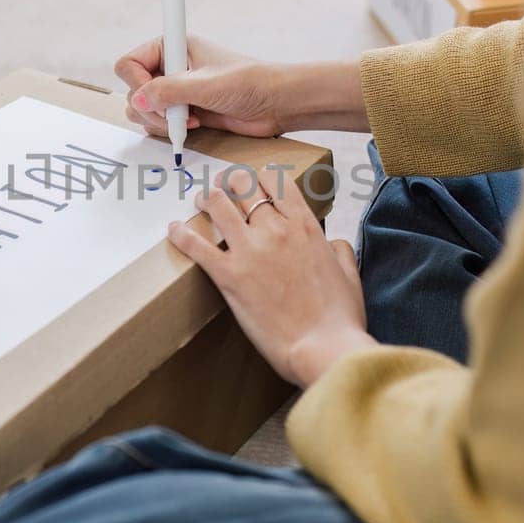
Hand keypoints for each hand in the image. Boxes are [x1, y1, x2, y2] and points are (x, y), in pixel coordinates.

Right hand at [115, 36, 284, 138]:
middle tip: (176, 115)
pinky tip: (192, 126)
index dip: (136, 83)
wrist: (276, 103)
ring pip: (142, 110)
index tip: (155, 97)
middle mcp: (170, 67)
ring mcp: (176, 90)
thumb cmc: (249, 82)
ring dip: (159, 121)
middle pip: (133, 90)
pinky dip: (168, 130)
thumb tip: (137, 101)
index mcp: (173, 46)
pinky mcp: (184, 110)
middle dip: (150, 108)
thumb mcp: (206, 84)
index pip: (130, 64)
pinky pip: (158, 123)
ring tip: (188, 121)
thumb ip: (168, 91)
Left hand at [167, 166, 374, 386]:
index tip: (255, 181)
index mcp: (305, 227)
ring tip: (200, 202)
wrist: (323, 347)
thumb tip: (334, 243)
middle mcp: (276, 230)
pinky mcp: (229, 275)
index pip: (277, 182)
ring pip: (218, 204)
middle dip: (230, 181)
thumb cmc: (339, 318)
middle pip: (244, 186)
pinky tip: (174, 230)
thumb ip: (340, 251)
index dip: (261, 176)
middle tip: (222, 187)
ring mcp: (250, 250)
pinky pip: (196, 245)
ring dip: (206, 198)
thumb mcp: (349, 275)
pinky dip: (181, 234)